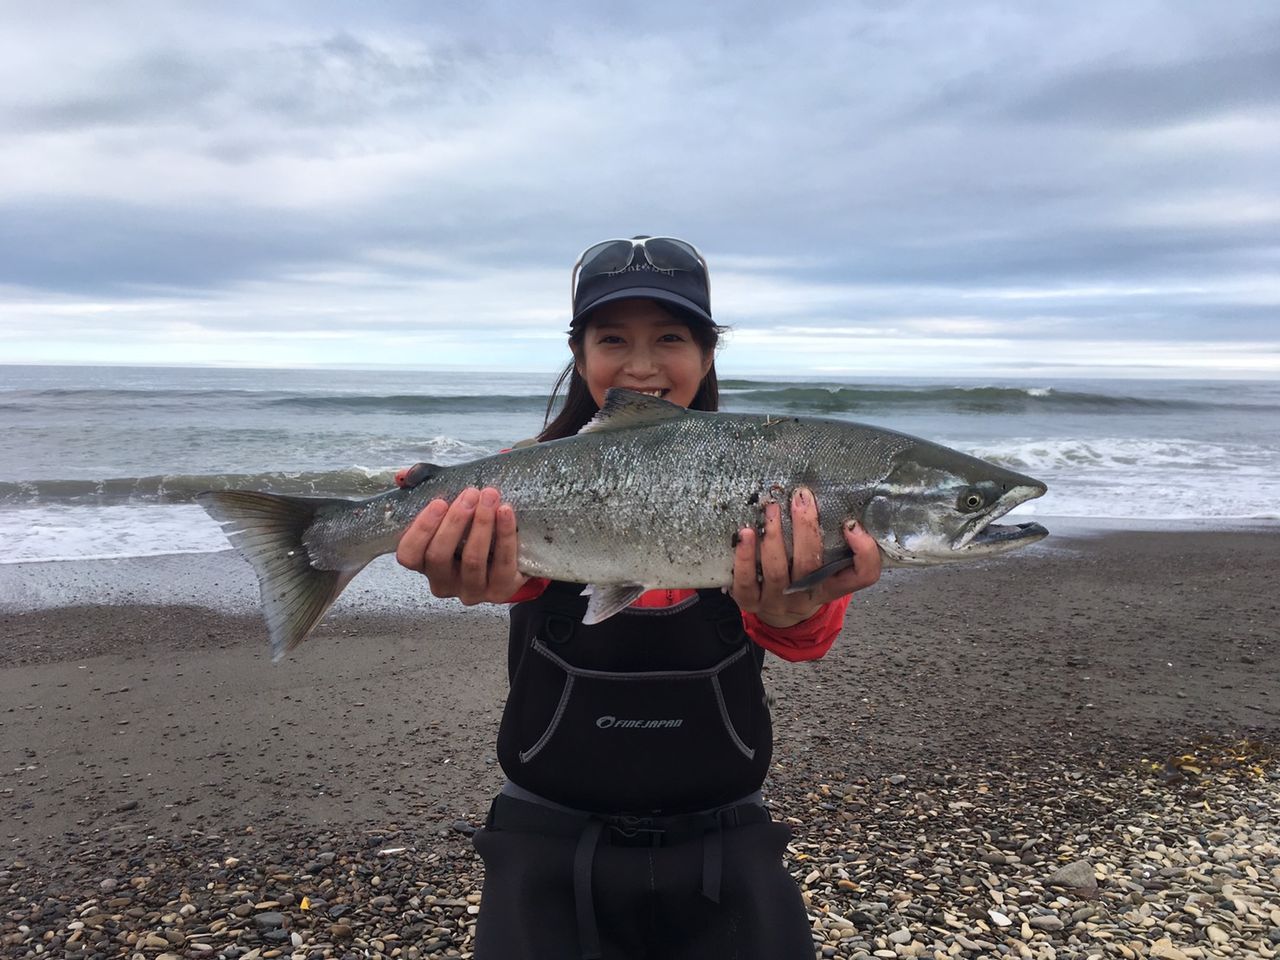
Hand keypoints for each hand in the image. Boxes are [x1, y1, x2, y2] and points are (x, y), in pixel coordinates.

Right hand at [395, 486, 527, 603]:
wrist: (512, 551)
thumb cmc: (470, 528)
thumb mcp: (447, 510)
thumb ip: (422, 489)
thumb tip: (402, 476)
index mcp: (424, 565)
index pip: (409, 555)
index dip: (421, 529)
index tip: (439, 502)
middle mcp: (443, 583)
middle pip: (439, 556)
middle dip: (455, 521)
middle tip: (471, 493)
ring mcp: (472, 591)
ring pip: (472, 560)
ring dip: (481, 524)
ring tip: (490, 497)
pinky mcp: (500, 590)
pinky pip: (502, 563)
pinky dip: (505, 534)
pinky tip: (506, 512)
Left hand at [730, 486, 881, 627]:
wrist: (778, 612)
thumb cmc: (805, 579)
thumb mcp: (827, 565)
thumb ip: (838, 542)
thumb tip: (844, 513)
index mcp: (832, 586)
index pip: (863, 576)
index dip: (863, 552)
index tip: (851, 524)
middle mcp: (806, 596)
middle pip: (810, 565)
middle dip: (805, 528)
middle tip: (801, 498)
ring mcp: (776, 601)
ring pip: (776, 571)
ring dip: (773, 536)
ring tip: (772, 508)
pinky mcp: (750, 602)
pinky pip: (746, 581)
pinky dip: (744, 556)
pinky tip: (745, 533)